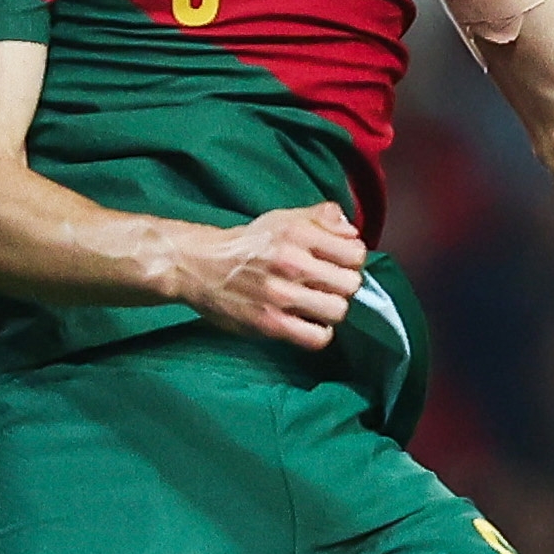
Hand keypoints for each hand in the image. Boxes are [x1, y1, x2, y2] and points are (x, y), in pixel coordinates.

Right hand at [167, 202, 368, 348]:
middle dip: (342, 286)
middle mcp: (291, 262)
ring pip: (338, 311)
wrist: (197, 265)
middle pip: (351, 284)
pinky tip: (308, 323)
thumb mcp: (282, 218)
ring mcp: (280, 295)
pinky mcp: (269, 323)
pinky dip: (318, 333)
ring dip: (331, 309)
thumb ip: (321, 217)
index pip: (356, 254)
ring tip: (316, 305)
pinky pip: (317, 337)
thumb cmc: (245, 245)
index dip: (351, 261)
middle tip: (326, 286)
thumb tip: (351, 230)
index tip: (338, 264)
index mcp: (298, 233)